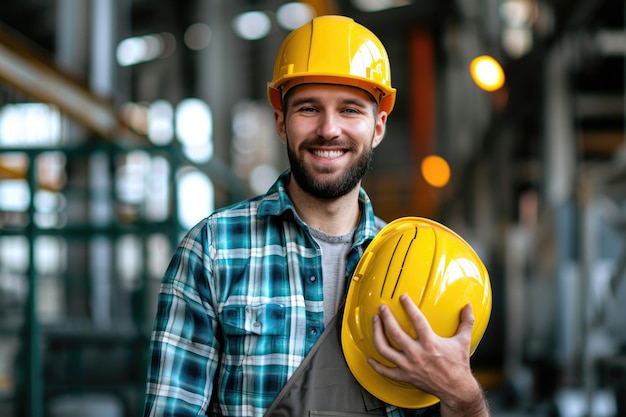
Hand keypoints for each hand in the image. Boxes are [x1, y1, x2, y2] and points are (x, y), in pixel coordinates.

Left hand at [367, 294, 489, 415]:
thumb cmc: (458, 365)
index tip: (402, 297)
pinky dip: (376, 365)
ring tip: (375, 322)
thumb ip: (466, 322)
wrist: (456, 389)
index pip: (417, 320)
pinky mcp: (405, 376)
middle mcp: (417, 354)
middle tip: (382, 308)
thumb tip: (469, 307)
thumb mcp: (463, 341)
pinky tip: (370, 358)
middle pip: (395, 333)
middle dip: (386, 318)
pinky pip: (386, 371)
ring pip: (385, 350)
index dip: (408, 307)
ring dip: (377, 334)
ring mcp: (409, 366)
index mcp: (431, 343)